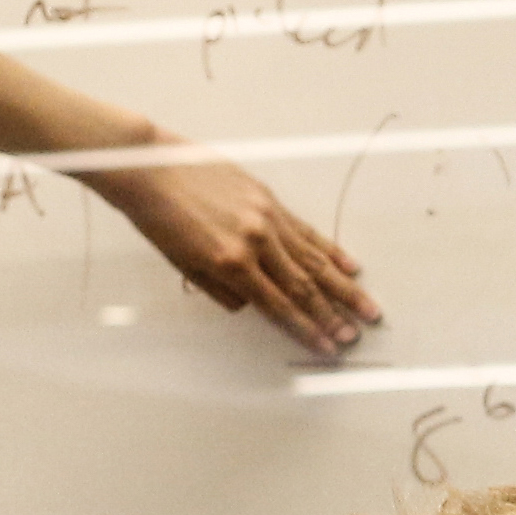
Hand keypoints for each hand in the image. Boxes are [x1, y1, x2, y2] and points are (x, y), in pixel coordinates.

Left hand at [99, 149, 378, 359]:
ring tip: (366, 307)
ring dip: (343, 288)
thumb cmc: (159, 218)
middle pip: (304, 287)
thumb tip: (254, 305)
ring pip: (313, 260)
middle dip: (331, 316)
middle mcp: (255, 242)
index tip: (326, 346)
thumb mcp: (184, 266)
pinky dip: (330, 250)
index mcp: (231, 264)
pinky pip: (306, 230)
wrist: (148, 167)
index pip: (279, 307)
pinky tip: (349, 266)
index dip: (306, 330)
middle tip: (353, 335)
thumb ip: (222, 290)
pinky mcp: (269, 198)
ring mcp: (266, 217)